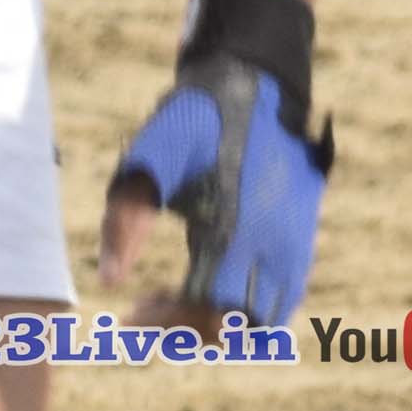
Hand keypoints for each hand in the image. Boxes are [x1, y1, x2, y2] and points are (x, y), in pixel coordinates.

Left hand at [100, 33, 332, 335]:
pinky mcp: (302, 238)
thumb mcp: (149, 156)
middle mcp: (276, 246)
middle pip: (236, 326)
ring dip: (217, 323)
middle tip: (145, 305)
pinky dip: (242, 308)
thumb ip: (126, 218)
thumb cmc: (194, 119)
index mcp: (240, 230)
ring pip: (264, 321)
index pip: (207, 311)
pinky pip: (281, 299)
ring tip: (172, 297)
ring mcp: (296, 244)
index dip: (167, 324)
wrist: (254, 83)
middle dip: (187, 327)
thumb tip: (108, 281)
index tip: (129, 313)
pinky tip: (203, 282)